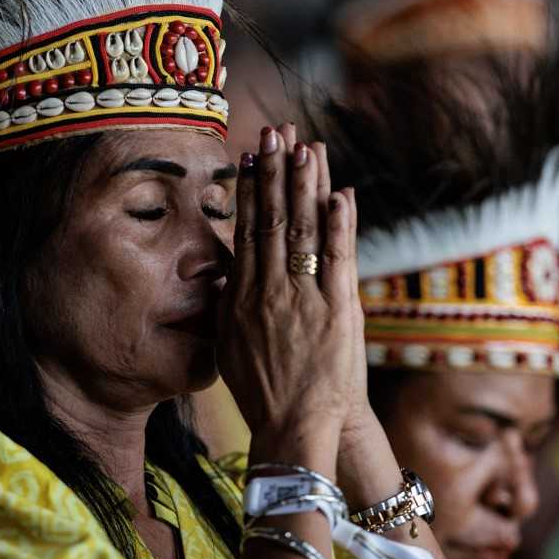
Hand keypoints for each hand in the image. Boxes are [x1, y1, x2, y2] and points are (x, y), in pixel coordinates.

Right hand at [218, 123, 364, 458]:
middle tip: (278, 131)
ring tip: (307, 147)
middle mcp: (268, 291)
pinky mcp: (337, 312)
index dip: (250, 189)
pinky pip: (338, 260)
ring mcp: (303, 299)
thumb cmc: (261, 390)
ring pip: (303, 231)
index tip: (252, 154)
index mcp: (240, 297)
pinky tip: (340, 194)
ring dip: (306, 186)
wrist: (294, 427)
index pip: (245, 230)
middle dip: (276, 171)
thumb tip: (218, 273)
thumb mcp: (227, 345)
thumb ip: (224, 305)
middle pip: (271, 220)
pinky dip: (340, 226)